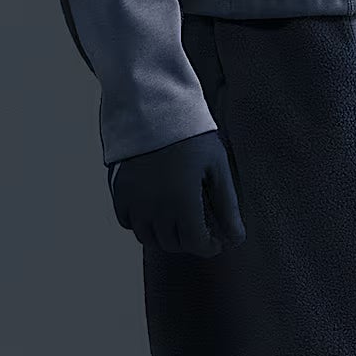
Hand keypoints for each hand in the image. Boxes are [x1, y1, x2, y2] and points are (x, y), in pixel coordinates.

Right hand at [110, 129, 245, 254]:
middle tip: (199, 227)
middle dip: (190, 241)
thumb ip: (227, 206)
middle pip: (172, 243)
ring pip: (148, 238)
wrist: (153, 108)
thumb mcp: (217, 168)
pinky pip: (128, 222)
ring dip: (165, 235)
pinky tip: (155, 210)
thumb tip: (236, 238)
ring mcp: (133, 201)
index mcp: (183, 202)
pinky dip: (142, 223)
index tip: (216, 241)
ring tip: (178, 220)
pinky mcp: (118, 192)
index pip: (195, 243)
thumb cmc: (191, 136)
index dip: (209, 247)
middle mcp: (155, 207)